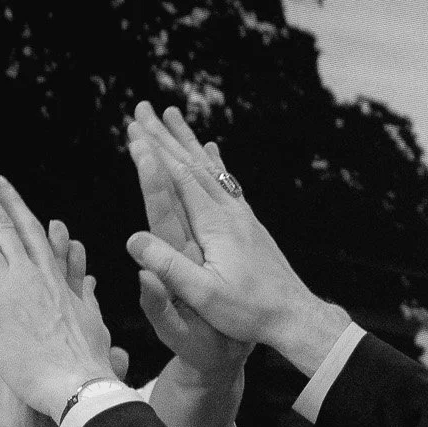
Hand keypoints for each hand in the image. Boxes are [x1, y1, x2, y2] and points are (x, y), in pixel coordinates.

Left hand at [0, 159, 115, 419]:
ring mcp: (7, 288)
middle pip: (0, 223)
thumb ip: (85, 295)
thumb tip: (90, 281)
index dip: (12, 204)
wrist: (79, 386)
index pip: (30, 230)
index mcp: (55, 277)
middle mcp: (29, 274)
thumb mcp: (93, 321)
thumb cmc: (89, 362)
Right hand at [131, 130, 251, 378]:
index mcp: (215, 224)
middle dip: (163, 136)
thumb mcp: (204, 295)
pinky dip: (213, 161)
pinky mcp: (249, 223)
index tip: (132, 129)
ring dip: (185, 141)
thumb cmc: (249, 312)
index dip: (153, 154)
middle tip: (141, 109)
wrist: (295, 317)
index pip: (178, 178)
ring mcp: (241, 215)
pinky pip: (226, 181)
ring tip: (170, 116)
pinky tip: (210, 150)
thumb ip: (169, 267)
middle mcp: (229, 211)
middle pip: (190, 164)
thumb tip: (132, 240)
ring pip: (209, 167)